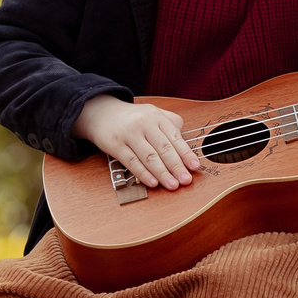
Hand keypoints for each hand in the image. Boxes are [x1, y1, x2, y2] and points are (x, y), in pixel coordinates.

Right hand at [76, 94, 198, 189]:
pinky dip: (143, 173)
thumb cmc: (133, 118)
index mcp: (157, 117)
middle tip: (186, 180)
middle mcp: (144, 124)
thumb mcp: (153, 113)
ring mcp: (129, 134)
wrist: (101, 112)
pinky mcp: (115, 145)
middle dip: (177, 166)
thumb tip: (186, 144)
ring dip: (162, 173)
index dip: (186, 154)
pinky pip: (131, 161)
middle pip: (163, 148)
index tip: (195, 167)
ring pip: (149, 156)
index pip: (175, 137)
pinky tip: (153, 183)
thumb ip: (171, 124)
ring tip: (172, 185)